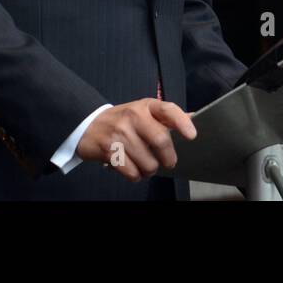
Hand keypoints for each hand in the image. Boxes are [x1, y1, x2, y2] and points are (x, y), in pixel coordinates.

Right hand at [75, 99, 196, 181]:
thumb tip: (194, 118)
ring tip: (145, 165)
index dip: (182, 123)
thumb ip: (166, 117)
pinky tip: (132, 168)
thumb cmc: (123, 120)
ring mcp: (120, 133)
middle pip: (161, 141)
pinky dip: (136, 176)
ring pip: (148, 163)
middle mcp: (133, 116)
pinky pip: (132, 173)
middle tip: (168, 162)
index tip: (192, 136)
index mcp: (146, 106)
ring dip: (150, 170)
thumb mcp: (143, 112)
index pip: (168, 110)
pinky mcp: (109, 151)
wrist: (88, 125)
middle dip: (169, 158)